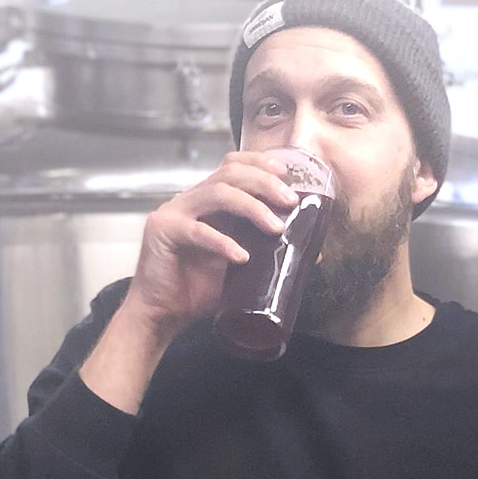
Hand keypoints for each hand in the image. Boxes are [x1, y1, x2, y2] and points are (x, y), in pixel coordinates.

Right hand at [79, 151, 301, 410]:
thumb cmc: (199, 291)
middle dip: (264, 183)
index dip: (259, 163)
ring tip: (275, 228)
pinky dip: (223, 243)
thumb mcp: (240, 267)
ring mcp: (174, 211)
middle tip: (290, 201)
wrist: (162, 315)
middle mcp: (190, 199)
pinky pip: (198, 231)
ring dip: (251, 207)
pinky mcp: (162, 231)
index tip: (287, 175)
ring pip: (217, 193)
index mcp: (207, 201)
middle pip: (229, 173)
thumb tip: (315, 254)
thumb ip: (265, 253)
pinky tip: (242, 257)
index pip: (232, 165)